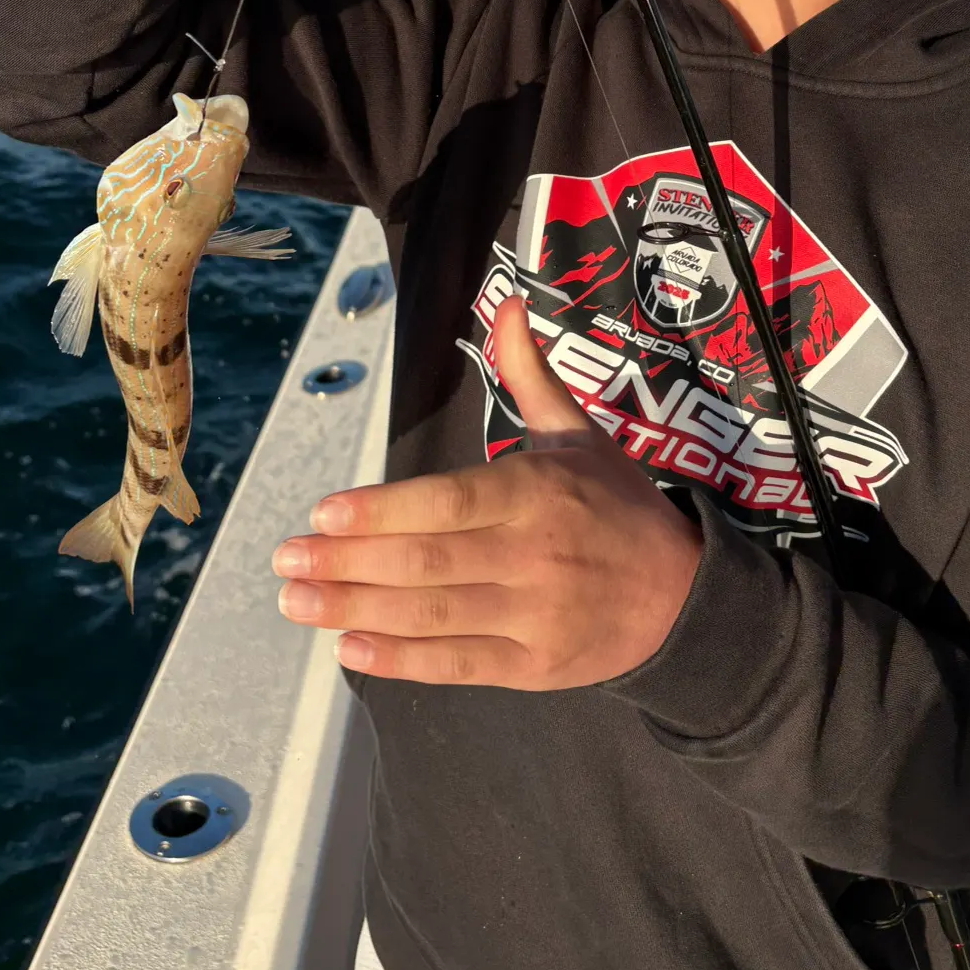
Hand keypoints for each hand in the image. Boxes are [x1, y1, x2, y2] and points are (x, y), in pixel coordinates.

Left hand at [272, 295, 703, 687]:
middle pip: (426, 561)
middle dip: (348, 562)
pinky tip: (351, 648)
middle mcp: (532, 554)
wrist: (683, 597)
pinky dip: (403, 659)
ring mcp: (533, 616)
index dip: (382, 509)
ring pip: (432, 613)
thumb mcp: (578, 433)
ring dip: (357, 609)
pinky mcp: (533, 666)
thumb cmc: (617, 508)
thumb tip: (505, 303)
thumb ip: (530, 373)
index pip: (447, 501)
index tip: (324, 511)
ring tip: (298, 602)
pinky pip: (458, 664)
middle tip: (285, 561)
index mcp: (537, 492)